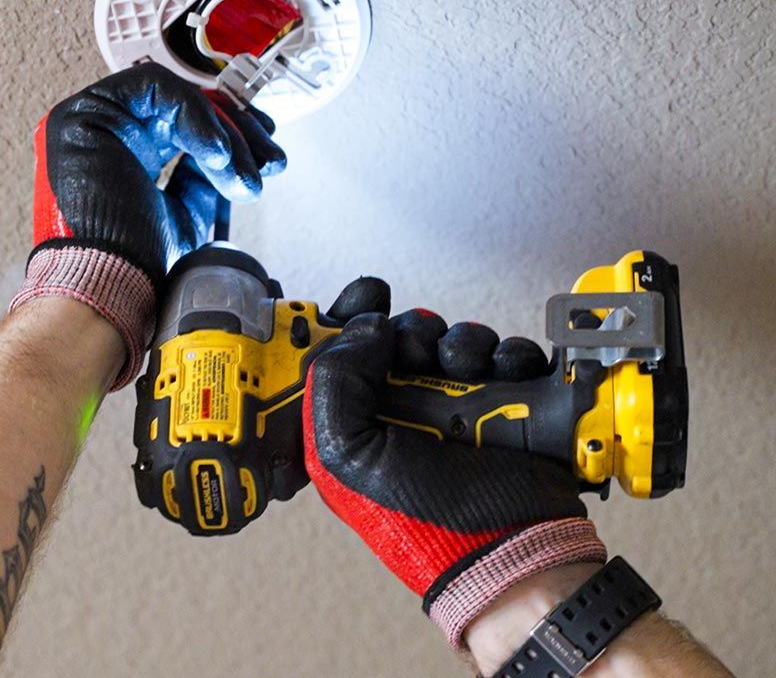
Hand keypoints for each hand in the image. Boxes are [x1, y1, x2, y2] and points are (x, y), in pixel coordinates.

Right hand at [11, 63, 285, 388]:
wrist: (116, 286)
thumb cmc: (142, 265)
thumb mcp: (192, 212)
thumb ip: (206, 176)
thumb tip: (236, 153)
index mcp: (129, 156)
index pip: (186, 122)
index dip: (232, 131)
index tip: (267, 154)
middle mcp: (111, 134)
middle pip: (186, 106)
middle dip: (238, 131)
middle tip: (268, 161)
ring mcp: (94, 122)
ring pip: (177, 97)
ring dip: (222, 134)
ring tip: (240, 177)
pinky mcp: (84, 115)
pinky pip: (156, 89)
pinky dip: (196, 119)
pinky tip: (216, 156)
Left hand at [303, 310, 605, 649]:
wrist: (510, 548)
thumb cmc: (424, 520)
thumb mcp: (348, 458)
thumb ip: (333, 386)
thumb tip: (364, 328)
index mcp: (360, 420)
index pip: (349, 350)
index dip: (355, 317)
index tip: (370, 298)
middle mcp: (408, 408)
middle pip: (407, 336)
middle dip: (417, 333)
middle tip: (423, 353)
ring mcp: (461, 404)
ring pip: (458, 339)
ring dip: (466, 344)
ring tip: (471, 373)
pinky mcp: (509, 403)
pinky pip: (509, 355)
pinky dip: (512, 357)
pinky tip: (508, 377)